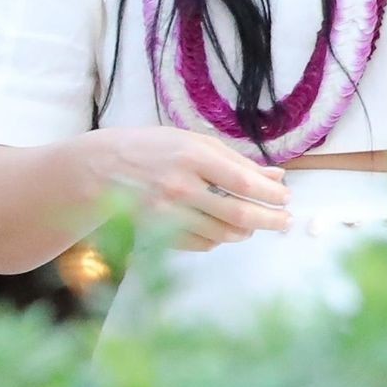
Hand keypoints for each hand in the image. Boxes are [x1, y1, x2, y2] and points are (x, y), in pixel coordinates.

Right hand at [83, 127, 292, 250]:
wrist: (101, 169)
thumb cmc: (153, 149)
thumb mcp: (194, 142)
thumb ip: (236, 160)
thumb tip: (276, 176)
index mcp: (192, 157)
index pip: (243, 182)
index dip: (270, 195)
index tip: (286, 198)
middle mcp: (180, 187)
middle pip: (238, 213)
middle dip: (269, 220)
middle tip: (285, 222)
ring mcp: (168, 213)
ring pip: (222, 233)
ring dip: (246, 231)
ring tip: (255, 224)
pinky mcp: (159, 233)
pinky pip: (201, 244)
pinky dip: (219, 239)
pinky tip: (226, 230)